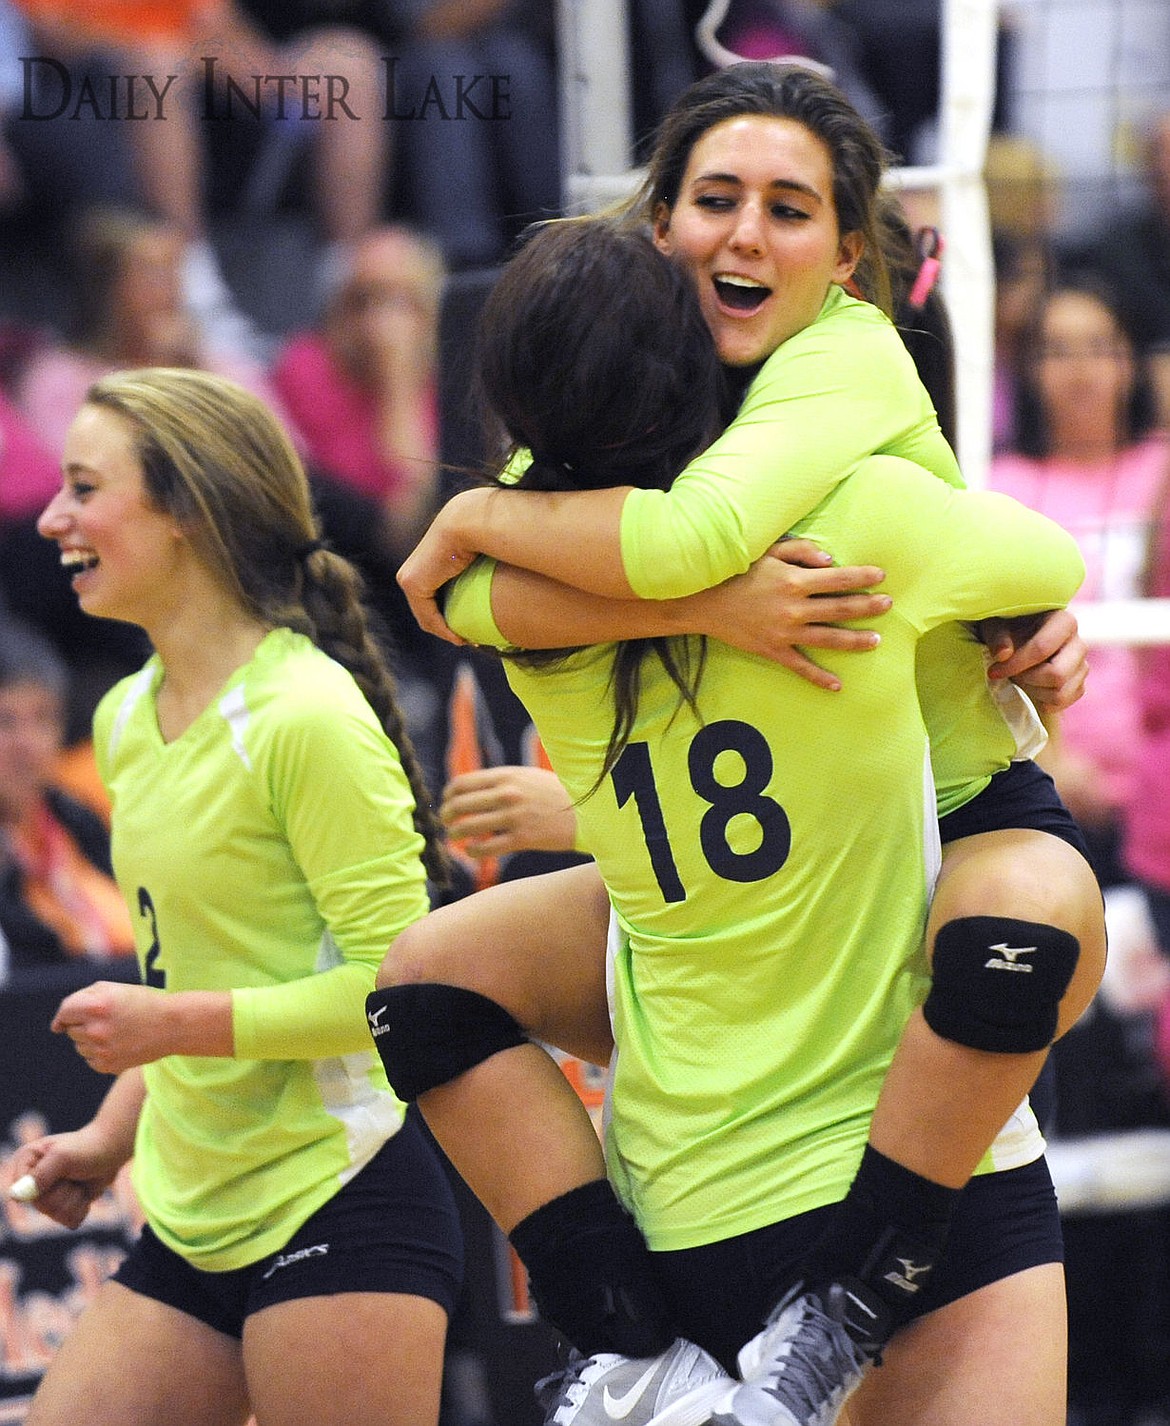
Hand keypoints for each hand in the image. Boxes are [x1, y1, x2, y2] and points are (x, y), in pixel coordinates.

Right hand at [4, 1125, 126, 1229]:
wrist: (113, 1149)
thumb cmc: (89, 1147)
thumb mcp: (64, 1158)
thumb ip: (41, 1175)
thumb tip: (16, 1196)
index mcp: (24, 1162)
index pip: (24, 1193)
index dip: (47, 1187)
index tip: (64, 1169)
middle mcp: (31, 1180)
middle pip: (43, 1206)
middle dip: (66, 1192)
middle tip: (76, 1174)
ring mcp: (46, 1195)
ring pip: (57, 1216)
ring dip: (76, 1199)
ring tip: (81, 1181)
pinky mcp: (62, 1206)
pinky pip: (70, 1221)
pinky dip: (83, 1208)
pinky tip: (85, 1192)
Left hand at [51, 982, 174, 1074]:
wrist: (172, 1026)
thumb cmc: (142, 1002)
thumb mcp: (114, 989)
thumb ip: (82, 998)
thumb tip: (59, 1024)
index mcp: (97, 1006)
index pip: (65, 1012)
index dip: (63, 1015)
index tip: (64, 1021)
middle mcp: (97, 1029)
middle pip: (71, 1030)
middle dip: (83, 1024)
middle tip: (108, 1020)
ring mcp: (102, 1050)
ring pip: (79, 1045)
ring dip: (90, 1038)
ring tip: (115, 1032)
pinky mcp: (108, 1066)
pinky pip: (89, 1059)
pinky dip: (98, 1052)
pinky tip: (118, 1044)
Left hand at [397, 492, 482, 642]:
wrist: (467, 523)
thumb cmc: (481, 535)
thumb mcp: (480, 556)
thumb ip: (480, 569)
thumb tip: (508, 580)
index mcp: (427, 564)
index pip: (434, 598)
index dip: (450, 617)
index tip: (471, 629)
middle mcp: (413, 571)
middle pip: (428, 610)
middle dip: (447, 628)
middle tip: (469, 639)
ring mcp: (409, 577)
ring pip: (426, 616)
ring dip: (446, 633)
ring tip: (466, 641)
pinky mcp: (412, 583)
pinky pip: (427, 616)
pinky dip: (444, 630)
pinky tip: (461, 638)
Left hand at [441, 766, 577, 855]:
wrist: (588, 811)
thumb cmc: (556, 793)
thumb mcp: (528, 776)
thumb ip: (501, 781)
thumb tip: (471, 790)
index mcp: (506, 775)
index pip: (462, 784)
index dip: (447, 795)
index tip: (446, 803)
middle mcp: (506, 794)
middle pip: (459, 805)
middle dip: (446, 816)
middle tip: (446, 823)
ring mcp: (514, 817)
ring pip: (468, 828)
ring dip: (456, 834)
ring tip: (456, 838)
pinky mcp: (522, 839)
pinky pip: (486, 848)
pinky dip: (473, 851)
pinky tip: (473, 851)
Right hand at [688, 539, 890, 690]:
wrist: (703, 601)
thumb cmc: (736, 571)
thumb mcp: (767, 551)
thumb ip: (801, 551)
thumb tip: (831, 561)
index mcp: (794, 580)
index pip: (838, 578)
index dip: (863, 577)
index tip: (881, 576)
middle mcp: (794, 608)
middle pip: (840, 609)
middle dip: (868, 607)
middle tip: (888, 605)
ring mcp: (784, 632)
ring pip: (828, 638)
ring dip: (855, 641)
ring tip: (876, 641)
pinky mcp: (773, 650)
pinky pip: (801, 666)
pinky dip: (819, 678)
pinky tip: (838, 686)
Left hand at [981, 609, 1087, 710]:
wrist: (1019, 640)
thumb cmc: (1008, 630)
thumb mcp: (997, 627)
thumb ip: (998, 638)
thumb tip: (1002, 654)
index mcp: (1063, 622)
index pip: (1042, 648)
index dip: (1016, 664)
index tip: (994, 671)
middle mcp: (1079, 644)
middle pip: (1057, 675)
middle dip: (1027, 679)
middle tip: (1011, 674)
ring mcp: (1081, 667)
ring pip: (1060, 693)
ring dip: (1033, 691)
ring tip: (1021, 678)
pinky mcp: (1078, 685)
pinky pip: (1062, 702)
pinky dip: (1042, 701)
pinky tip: (1030, 688)